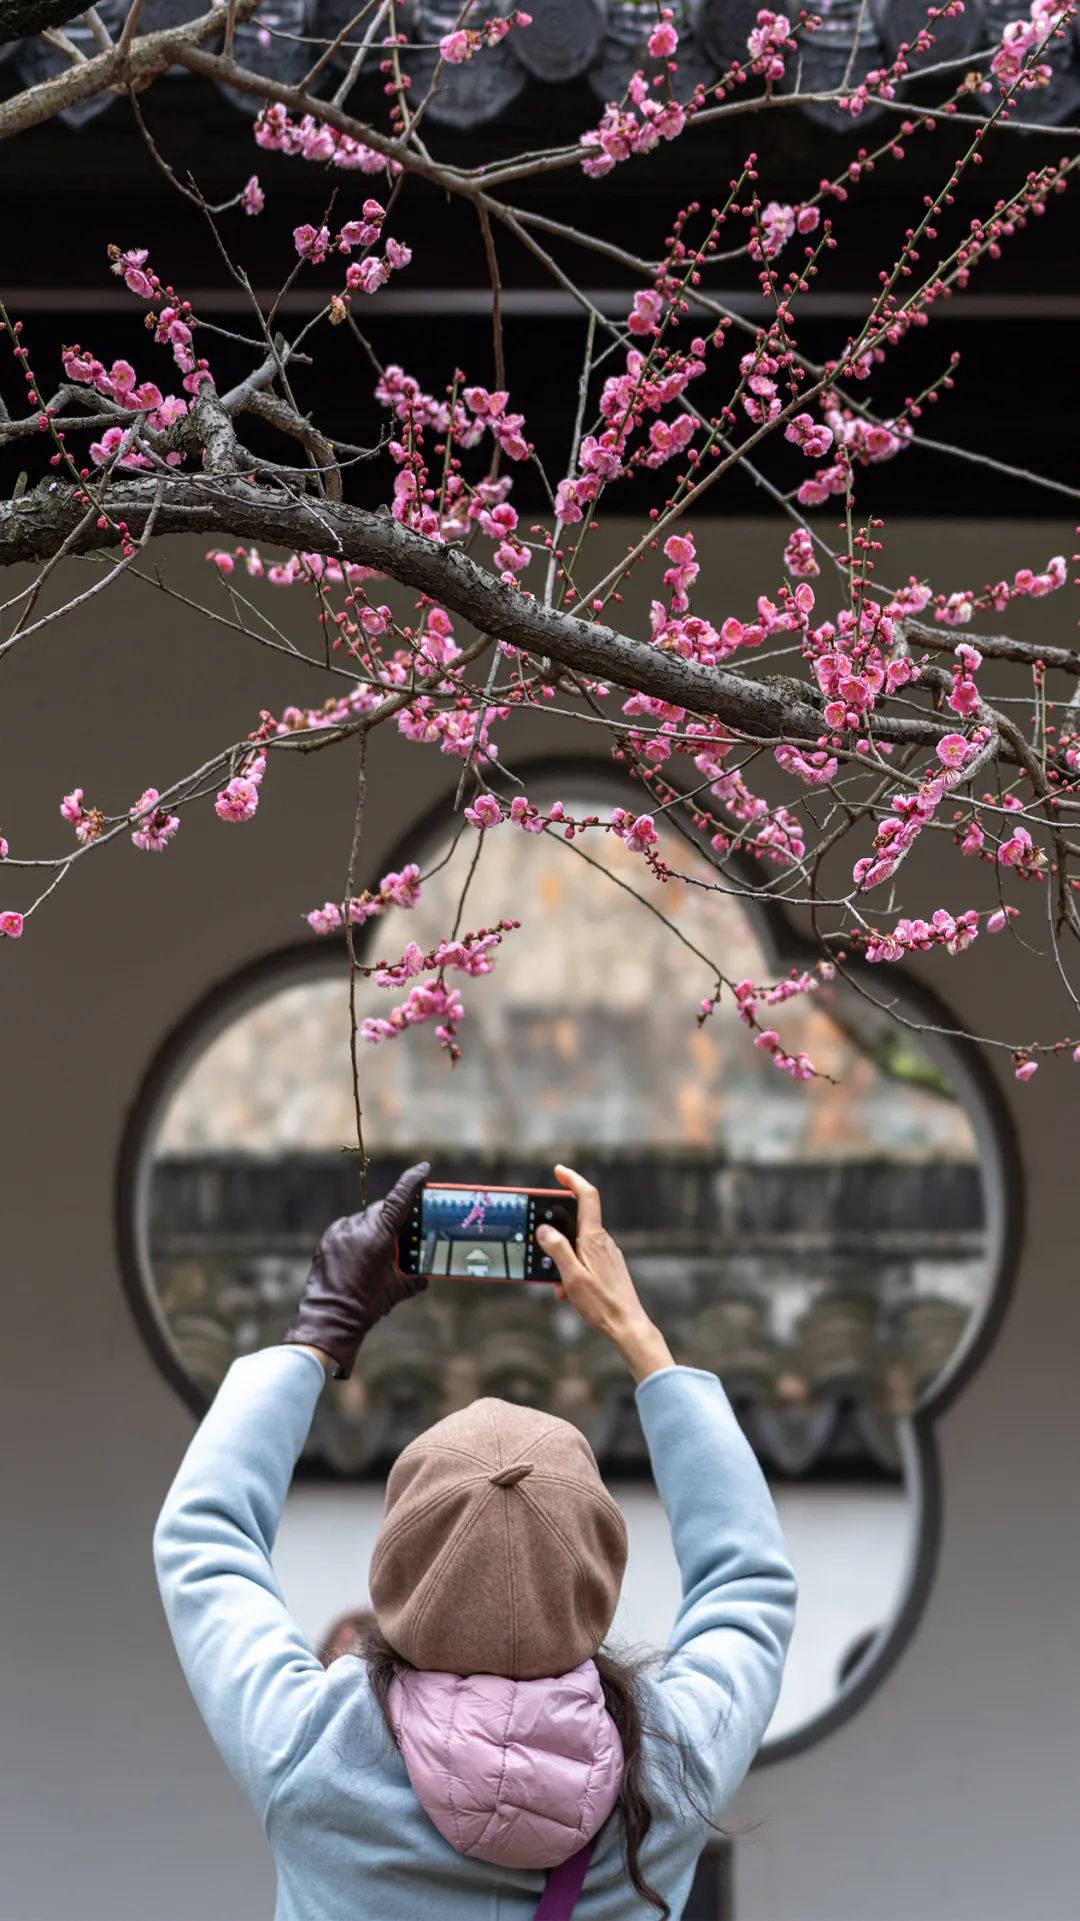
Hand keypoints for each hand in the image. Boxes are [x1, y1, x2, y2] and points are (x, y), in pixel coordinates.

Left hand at [282, 1161, 428, 1379]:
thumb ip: (415, 1279)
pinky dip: (355, 1237)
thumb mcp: (397, 1290)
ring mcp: (339, 1232)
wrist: (329, 1318)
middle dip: (392, 1217)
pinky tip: (359, 1257)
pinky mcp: (326, 1241)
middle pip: (380, 1209)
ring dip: (372, 1229)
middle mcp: (357, 1227)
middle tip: (401, 1234)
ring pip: (362, 1219)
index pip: (400, 1199)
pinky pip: (346, 1230)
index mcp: (378, 1234)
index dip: (412, 1181)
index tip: (423, 1169)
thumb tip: (426, 1277)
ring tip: (377, 1253)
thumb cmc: (366, 1304)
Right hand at [536, 1165, 674, 1382]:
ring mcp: (607, 1254)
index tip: (559, 1171)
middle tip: (543, 1255)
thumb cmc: (601, 1303)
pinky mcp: (609, 1267)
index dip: (573, 1179)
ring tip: (558, 1288)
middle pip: (576, 1223)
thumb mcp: (572, 1277)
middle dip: (556, 1237)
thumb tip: (544, 1229)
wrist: (628, 1325)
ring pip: (578, 1247)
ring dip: (563, 1262)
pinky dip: (572, 1272)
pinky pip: (585, 1260)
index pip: (587, 1196)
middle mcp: (603, 1241)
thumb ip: (557, 1250)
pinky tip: (568, 1294)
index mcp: (594, 1238)